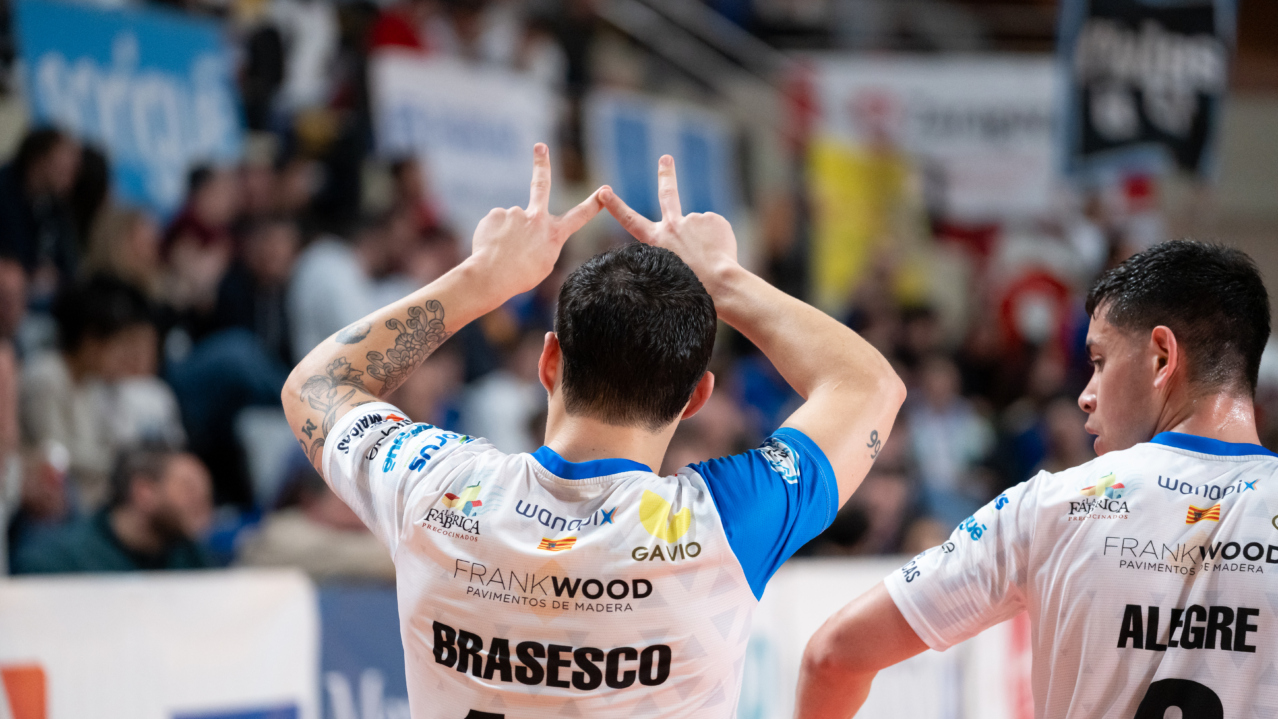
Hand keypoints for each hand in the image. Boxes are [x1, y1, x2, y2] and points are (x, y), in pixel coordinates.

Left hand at [469, 143, 605, 296]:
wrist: (492, 276)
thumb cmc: (519, 277)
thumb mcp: (542, 265)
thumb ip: (542, 243)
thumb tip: (528, 231)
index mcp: (554, 234)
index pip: (579, 216)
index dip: (593, 204)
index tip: (604, 191)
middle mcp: (537, 218)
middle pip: (542, 183)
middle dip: (542, 163)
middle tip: (540, 147)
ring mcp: (516, 213)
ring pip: (510, 223)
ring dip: (505, 236)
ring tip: (502, 252)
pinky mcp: (496, 214)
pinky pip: (494, 225)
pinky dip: (491, 236)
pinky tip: (491, 248)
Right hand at [601, 155, 738, 293]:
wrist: (719, 284)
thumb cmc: (695, 286)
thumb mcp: (672, 269)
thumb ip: (677, 247)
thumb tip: (695, 233)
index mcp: (656, 241)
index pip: (630, 221)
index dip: (615, 206)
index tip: (603, 192)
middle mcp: (672, 225)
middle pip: (667, 194)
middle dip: (665, 174)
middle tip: (666, 158)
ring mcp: (693, 219)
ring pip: (701, 228)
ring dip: (707, 241)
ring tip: (711, 258)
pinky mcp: (713, 219)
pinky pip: (716, 230)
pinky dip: (719, 241)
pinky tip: (720, 253)